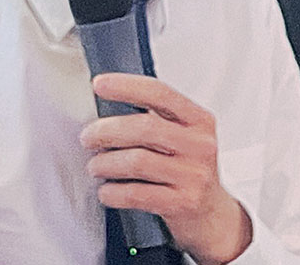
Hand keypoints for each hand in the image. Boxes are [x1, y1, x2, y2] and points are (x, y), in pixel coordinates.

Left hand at [80, 73, 251, 264]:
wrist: (212, 216)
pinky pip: (138, 194)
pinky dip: (114, 192)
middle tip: (87, 137)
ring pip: (138, 161)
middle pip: (144, 127)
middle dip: (107, 131)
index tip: (99, 84)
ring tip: (94, 166)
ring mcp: (194, 175)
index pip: (159, 93)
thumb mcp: (182, 135)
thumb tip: (106, 100)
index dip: (126, 86)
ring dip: (106, 163)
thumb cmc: (186, 167)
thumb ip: (155, 116)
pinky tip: (106, 191)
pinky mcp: (184, 203)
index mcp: (198, 119)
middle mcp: (200, 144)